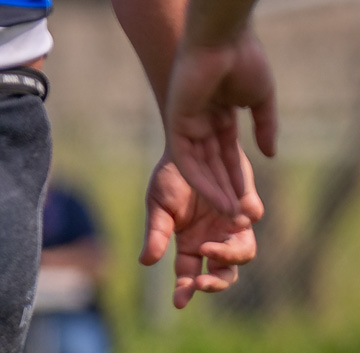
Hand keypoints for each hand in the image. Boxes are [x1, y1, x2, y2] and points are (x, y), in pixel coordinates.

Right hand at [142, 155, 259, 308]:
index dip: (185, 291)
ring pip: (244, 252)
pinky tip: (238, 215)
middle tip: (202, 281)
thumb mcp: (158, 207)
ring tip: (212, 248)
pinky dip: (247, 215)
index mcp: (190, 245)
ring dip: (230, 256)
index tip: (180, 301)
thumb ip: (156, 234)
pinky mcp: (248, 201)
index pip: (190, 276)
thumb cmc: (170, 177)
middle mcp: (214, 239)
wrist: (191, 142)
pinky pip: (253, 214)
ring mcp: (234, 223)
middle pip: (224, 273)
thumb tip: (147, 262)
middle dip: (215, 282)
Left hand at [164, 27, 276, 218]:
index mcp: (220, 118)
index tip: (249, 200)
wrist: (224, 40)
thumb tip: (270, 153)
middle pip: (213, 168)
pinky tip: (216, 197)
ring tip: (231, 214)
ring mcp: (188, 128)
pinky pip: (188, 162)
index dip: (239, 179)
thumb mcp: (261, 99)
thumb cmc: (244, 61)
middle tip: (238, 217)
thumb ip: (265, 126)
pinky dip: (202, 180)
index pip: (229, 156)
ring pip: (200, 169)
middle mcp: (201, 127)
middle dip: (226, 192)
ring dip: (215, 192)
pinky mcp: (177, 127)